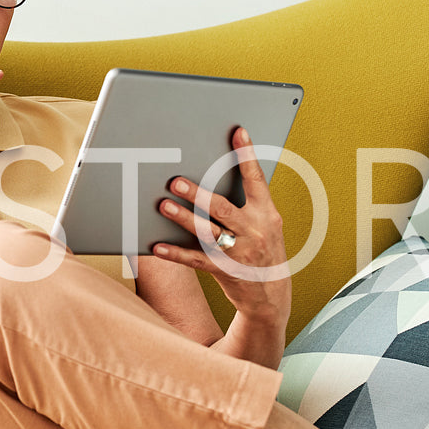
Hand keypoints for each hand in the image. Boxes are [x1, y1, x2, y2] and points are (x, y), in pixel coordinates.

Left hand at [151, 126, 292, 329]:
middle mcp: (254, 231)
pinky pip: (195, 260)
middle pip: (223, 208)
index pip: (256, 179)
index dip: (246, 155)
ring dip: (183, 218)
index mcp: (267, 214)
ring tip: (163, 204)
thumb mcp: (266, 224)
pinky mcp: (223, 271)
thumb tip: (215, 175)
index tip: (238, 132)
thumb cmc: (263, 251)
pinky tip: (157, 246)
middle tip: (176, 181)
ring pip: (207, 232)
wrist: (271, 295)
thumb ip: (247, 202)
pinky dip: (175, 253)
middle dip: (198, 194)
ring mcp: (239, 252)